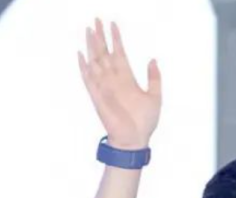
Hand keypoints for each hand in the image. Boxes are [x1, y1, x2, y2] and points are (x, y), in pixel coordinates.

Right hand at [77, 18, 161, 149]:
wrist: (134, 139)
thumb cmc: (145, 122)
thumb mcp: (155, 96)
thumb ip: (154, 78)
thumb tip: (152, 60)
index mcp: (127, 78)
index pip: (119, 52)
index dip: (116, 38)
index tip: (113, 23)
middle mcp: (114, 79)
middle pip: (104, 52)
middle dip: (100, 36)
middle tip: (96, 19)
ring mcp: (104, 86)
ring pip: (96, 61)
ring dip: (92, 45)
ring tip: (89, 29)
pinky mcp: (97, 96)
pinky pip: (88, 79)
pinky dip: (84, 67)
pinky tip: (80, 54)